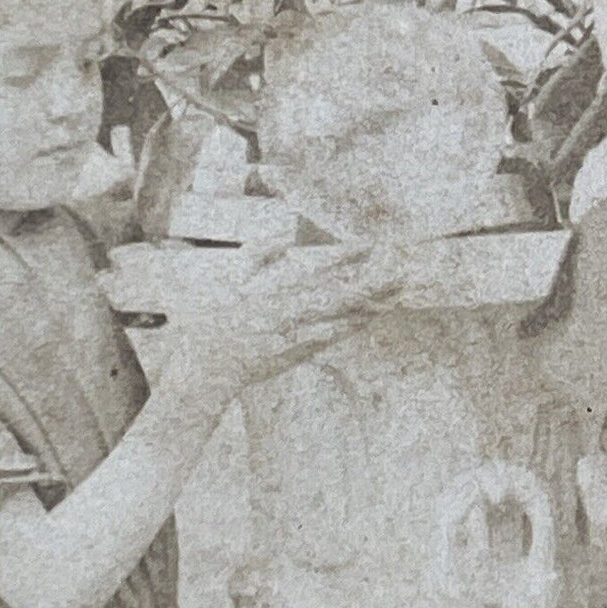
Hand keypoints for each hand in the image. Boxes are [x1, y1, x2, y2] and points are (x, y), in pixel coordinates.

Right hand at [161, 246, 403, 406]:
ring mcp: (295, 333)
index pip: (320, 265)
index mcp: (275, 285)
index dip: (347, 254)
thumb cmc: (209, 319)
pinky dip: (350, 328)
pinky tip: (366, 321)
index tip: (371, 245)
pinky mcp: (296, 352)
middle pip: (342, 293)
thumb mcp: (228, 276)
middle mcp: (291, 308)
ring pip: (341, 317)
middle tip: (401, 273)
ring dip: (369, 306)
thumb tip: (283, 241)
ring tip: (394, 296)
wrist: (205, 366)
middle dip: (373, 283)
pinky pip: (330, 338)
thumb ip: (258, 255)